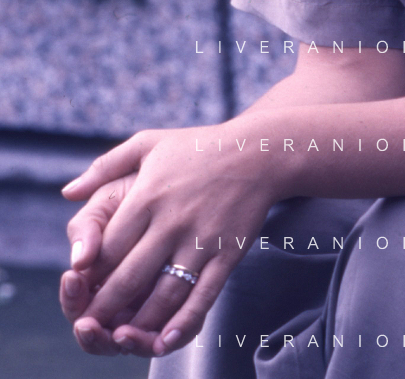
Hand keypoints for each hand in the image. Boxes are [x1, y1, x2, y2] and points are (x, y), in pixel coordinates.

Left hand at [59, 122, 277, 357]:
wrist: (258, 150)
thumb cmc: (199, 146)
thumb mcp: (148, 143)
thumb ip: (104, 166)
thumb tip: (67, 192)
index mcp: (147, 195)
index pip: (108, 247)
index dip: (90, 276)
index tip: (78, 292)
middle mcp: (171, 220)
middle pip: (130, 276)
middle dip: (105, 308)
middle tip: (89, 327)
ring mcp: (201, 239)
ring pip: (164, 293)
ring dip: (140, 322)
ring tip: (122, 339)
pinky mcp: (227, 253)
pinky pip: (203, 295)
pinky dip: (183, 322)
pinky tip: (164, 341)